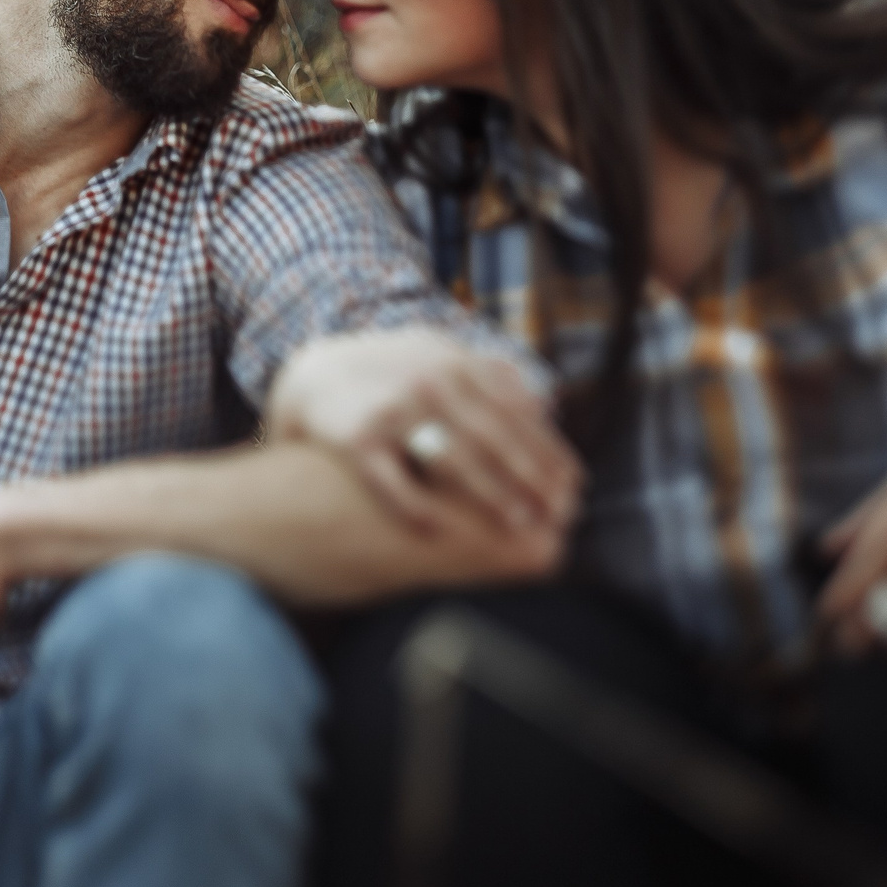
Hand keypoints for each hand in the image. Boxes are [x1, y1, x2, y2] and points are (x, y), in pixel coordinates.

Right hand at [269, 330, 580, 538]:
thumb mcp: (439, 356)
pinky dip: (415, 506)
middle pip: (493, 436)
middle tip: (557, 512)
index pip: (516, 411)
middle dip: (530, 477)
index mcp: (456, 363)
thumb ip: (489, 377)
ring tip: (517, 523)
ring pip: (452, 459)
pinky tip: (438, 531)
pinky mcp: (357, 438)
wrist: (313, 374)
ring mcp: (393, 408)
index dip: (547, 450)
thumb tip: (545, 407)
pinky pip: (392, 479)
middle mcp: (429, 381)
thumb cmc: (390, 375)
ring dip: (491, 494)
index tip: (573, 485)